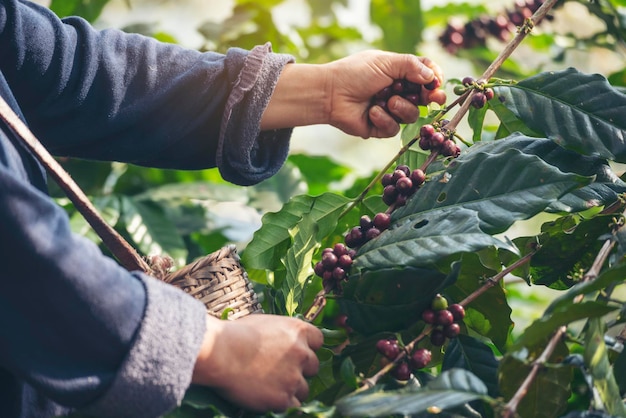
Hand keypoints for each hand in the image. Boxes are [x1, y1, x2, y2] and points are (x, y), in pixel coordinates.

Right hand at [192, 314, 322, 411]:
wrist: (220, 353)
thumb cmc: (235, 335)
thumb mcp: (264, 323)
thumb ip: (281, 333)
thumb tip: (283, 339)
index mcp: (298, 330)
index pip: (318, 340)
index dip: (308, 347)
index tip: (297, 353)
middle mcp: (301, 353)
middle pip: (313, 366)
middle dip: (300, 370)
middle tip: (282, 372)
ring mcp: (293, 377)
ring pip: (304, 388)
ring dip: (291, 389)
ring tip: (270, 385)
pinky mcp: (283, 399)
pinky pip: (293, 405)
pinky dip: (283, 403)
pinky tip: (268, 397)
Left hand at [324, 50, 445, 137]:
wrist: (330, 94)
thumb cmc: (355, 73)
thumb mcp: (385, 63)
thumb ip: (411, 66)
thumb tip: (432, 76)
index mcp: (398, 73)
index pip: (425, 75)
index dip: (434, 79)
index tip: (437, 82)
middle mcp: (396, 91)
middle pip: (424, 97)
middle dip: (430, 97)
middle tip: (434, 98)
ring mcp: (389, 110)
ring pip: (412, 114)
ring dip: (402, 107)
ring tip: (387, 100)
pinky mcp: (379, 127)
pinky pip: (393, 128)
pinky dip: (384, 119)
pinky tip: (372, 112)